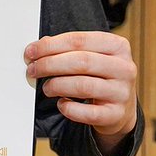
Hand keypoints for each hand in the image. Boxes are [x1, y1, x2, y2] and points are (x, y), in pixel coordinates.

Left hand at [24, 31, 137, 155]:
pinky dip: (69, 108)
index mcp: (118, 45)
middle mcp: (124, 68)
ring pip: (83, 86)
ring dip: (57, 85)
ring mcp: (122, 92)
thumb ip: (69, 49)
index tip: (31, 52)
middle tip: (32, 70)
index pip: (79, 40)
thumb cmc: (101, 76)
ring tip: (46, 87)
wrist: (122, 108)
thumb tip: (39, 47)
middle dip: (50, 64)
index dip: (50, 46)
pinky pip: (87, 113)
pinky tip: (61, 104)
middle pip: (81, 61)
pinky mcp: (116, 114)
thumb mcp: (92, 56)